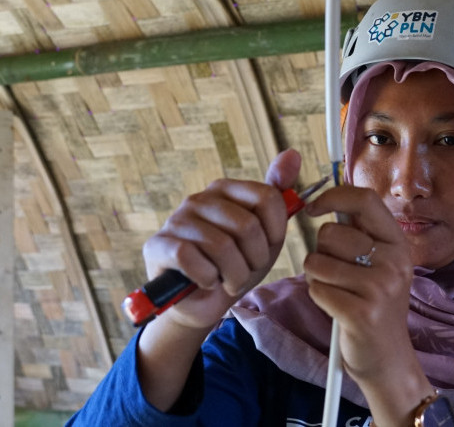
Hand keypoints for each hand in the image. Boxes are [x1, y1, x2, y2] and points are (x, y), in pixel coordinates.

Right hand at [141, 149, 300, 329]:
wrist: (203, 303)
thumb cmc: (236, 264)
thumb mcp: (266, 233)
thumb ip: (277, 193)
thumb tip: (293, 152)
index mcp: (225, 189)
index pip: (268, 198)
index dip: (275, 232)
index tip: (267, 247)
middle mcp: (199, 199)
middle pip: (247, 226)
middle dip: (254, 259)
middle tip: (245, 269)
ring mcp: (176, 220)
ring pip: (222, 246)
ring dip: (234, 275)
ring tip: (227, 280)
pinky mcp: (158, 245)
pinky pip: (193, 259)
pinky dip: (208, 279)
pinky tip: (205, 282)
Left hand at [303, 186, 415, 382]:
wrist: (388, 358)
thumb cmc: (374, 305)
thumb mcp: (379, 264)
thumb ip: (360, 233)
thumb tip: (327, 201)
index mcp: (398, 243)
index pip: (365, 200)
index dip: (334, 196)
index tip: (313, 208)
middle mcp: (394, 261)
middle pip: (330, 233)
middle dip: (321, 251)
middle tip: (338, 273)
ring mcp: (380, 288)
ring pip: (317, 261)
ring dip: (317, 277)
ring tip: (337, 292)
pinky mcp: (361, 313)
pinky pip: (316, 288)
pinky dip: (318, 297)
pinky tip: (336, 308)